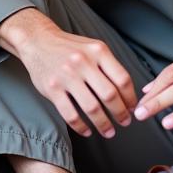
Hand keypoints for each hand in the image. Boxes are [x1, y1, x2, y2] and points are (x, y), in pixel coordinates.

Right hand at [0, 8, 136, 138]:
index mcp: (99, 51)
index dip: (130, 97)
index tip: (133, 108)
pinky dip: (81, 126)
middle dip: (120, 113)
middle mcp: (84, 62)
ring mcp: (67, 75)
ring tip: (109, 132)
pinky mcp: (52, 88)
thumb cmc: (71, 48)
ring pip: (91, 107)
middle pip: (109, 95)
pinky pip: (70, 113)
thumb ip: (108, 66)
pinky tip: (87, 131)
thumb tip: (127, 93)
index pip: (122, 78)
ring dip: (103, 124)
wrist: (39, 41)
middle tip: (125, 122)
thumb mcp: (93, 48)